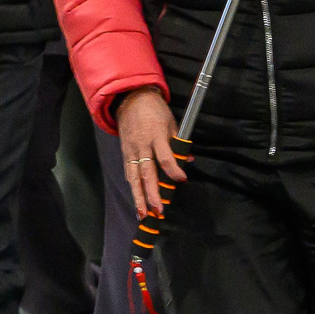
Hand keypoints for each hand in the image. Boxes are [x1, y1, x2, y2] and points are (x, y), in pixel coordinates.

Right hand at [114, 87, 186, 220]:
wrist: (130, 99)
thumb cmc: (155, 111)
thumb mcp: (172, 122)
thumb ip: (179, 143)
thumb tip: (189, 160)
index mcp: (156, 136)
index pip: (165, 157)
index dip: (173, 170)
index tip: (181, 180)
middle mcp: (142, 146)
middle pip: (147, 173)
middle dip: (152, 193)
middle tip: (158, 209)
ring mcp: (131, 151)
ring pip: (134, 177)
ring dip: (139, 197)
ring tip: (142, 214)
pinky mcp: (125, 154)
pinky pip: (129, 173)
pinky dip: (133, 188)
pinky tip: (137, 201)